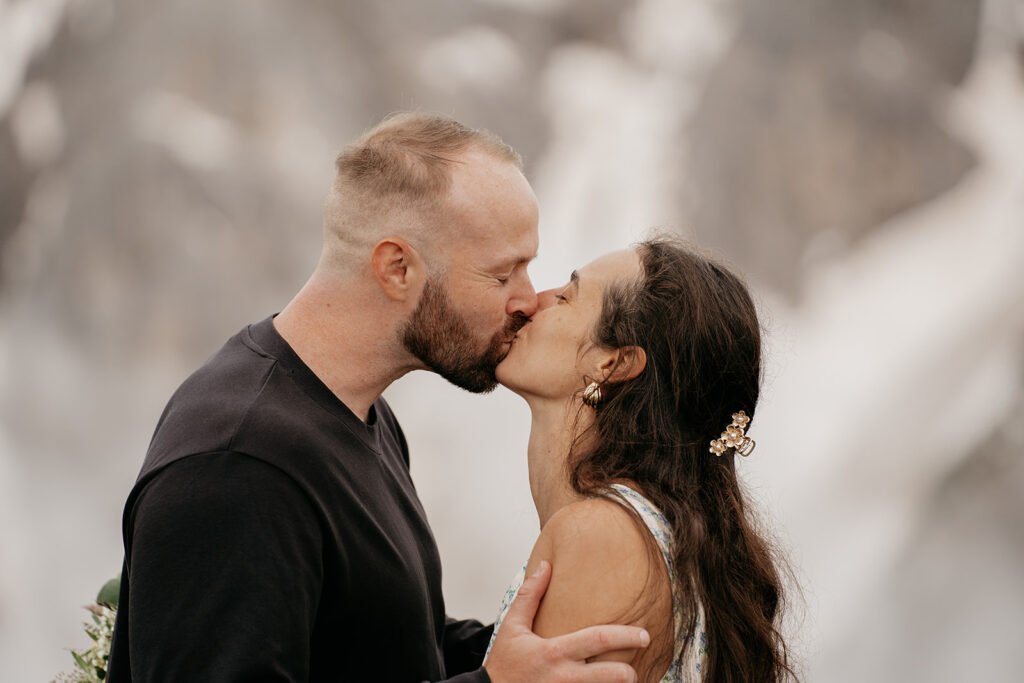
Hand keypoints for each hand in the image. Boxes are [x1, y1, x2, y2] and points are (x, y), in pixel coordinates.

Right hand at [484, 561, 649, 682]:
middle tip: (634, 668)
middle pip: (612, 675)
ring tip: (622, 681)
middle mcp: (564, 678)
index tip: (644, 634)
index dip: (625, 635)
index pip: (598, 640)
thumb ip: (530, 596)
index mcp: (554, 652)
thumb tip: (546, 565)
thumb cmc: (503, 664)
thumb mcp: (512, 627)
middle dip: (629, 673)